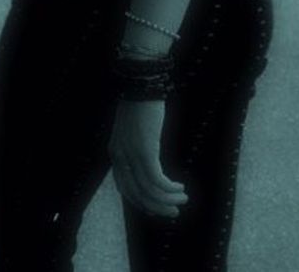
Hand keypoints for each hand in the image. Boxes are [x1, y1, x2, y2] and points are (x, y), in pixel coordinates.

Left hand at [108, 100, 187, 218]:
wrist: (140, 85)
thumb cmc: (139, 105)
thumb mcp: (132, 131)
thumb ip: (136, 148)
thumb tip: (149, 164)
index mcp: (115, 153)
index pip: (125, 189)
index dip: (142, 202)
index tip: (157, 208)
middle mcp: (120, 158)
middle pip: (137, 196)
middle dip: (157, 207)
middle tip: (174, 212)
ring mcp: (131, 155)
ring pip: (149, 191)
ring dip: (168, 200)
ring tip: (182, 200)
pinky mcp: (145, 151)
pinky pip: (158, 181)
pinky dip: (170, 189)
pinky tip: (180, 188)